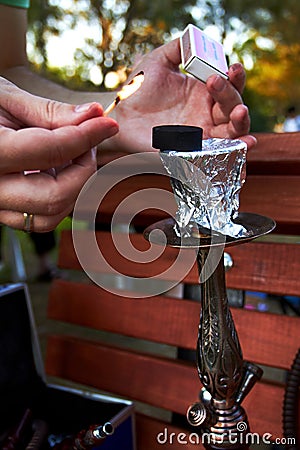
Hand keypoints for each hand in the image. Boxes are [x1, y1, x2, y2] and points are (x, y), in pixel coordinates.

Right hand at [0, 77, 117, 230]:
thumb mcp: (4, 98)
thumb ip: (49, 112)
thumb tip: (96, 116)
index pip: (51, 151)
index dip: (87, 136)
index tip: (108, 123)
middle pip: (56, 197)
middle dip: (83, 170)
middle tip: (86, 142)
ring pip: (50, 217)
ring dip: (73, 188)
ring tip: (69, 155)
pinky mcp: (2, 213)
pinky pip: (39, 218)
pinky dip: (58, 197)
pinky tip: (55, 170)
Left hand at [112, 38, 255, 152]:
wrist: (120, 115)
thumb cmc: (138, 89)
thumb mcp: (157, 60)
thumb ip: (179, 48)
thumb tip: (198, 40)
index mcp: (203, 91)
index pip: (229, 83)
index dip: (235, 76)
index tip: (230, 68)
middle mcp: (207, 113)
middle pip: (234, 106)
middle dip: (232, 94)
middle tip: (218, 82)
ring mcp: (202, 134)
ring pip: (233, 130)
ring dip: (241, 122)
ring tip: (240, 112)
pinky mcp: (193, 151)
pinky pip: (219, 153)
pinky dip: (236, 149)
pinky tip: (246, 142)